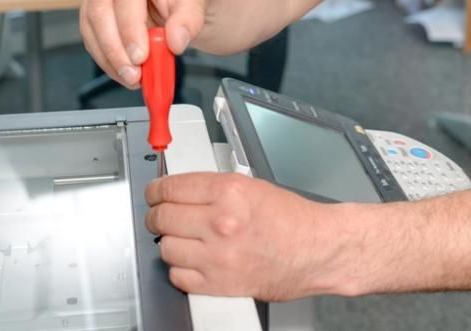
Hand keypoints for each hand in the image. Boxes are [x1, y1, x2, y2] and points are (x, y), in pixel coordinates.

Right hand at [79, 0, 205, 88]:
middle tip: (134, 74)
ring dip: (109, 57)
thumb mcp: (195, 1)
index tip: (140, 56)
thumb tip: (175, 41)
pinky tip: (122, 70)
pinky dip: (105, 58)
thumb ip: (189, 20)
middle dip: (116, 48)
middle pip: (101, 9)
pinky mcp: (88, 3)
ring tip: (132, 77)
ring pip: (90, 25)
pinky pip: (89, 35)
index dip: (130, 28)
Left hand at [145, 172, 345, 300]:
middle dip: (157, 216)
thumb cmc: (292, 220)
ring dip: (170, 243)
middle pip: (162, 218)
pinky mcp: (219, 283)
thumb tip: (180, 190)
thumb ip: (212, 188)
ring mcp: (218, 256)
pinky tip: (193, 260)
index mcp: (229, 192)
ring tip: (183, 239)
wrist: (317, 250)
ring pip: (166, 248)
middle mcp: (221, 223)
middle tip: (161, 216)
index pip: (170, 188)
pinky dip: (181, 269)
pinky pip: (179, 276)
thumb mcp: (251, 186)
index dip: (155, 191)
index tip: (154, 194)